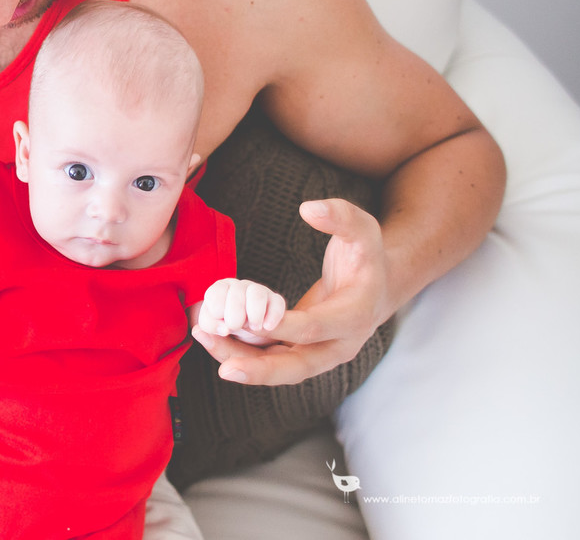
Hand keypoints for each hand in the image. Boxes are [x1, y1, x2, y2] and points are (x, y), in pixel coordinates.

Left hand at [192, 199, 391, 384]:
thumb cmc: (366, 256)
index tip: (248, 320)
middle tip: (225, 370)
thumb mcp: (363, 229)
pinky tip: (212, 337)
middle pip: (298, 367)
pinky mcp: (302, 353)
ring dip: (241, 361)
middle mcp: (339, 345)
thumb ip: (340, 216)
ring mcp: (320, 354)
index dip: (282, 326)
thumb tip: (309, 208)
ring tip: (204, 340)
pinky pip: (271, 359)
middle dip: (261, 371)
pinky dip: (242, 353)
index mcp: (354, 317)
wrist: (376, 287)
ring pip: (279, 367)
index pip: (314, 329)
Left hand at [195, 278, 285, 345]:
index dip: (216, 313)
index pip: (213, 295)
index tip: (223, 330)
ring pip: (255, 292)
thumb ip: (214, 339)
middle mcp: (236, 289)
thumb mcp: (223, 344)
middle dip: (234, 313)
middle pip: (234, 290)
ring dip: (254, 312)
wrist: (262, 347)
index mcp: (217, 295)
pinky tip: (268, 327)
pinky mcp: (275, 301)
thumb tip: (197, 331)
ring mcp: (256, 293)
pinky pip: (276, 300)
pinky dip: (273, 314)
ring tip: (254, 328)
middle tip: (236, 327)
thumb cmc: (238, 344)